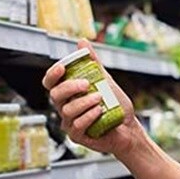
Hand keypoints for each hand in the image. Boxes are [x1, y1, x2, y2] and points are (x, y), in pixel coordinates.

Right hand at [42, 40, 144, 156]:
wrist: (129, 127)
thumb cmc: (115, 105)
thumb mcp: (105, 80)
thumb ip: (93, 63)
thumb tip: (82, 42)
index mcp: (68, 94)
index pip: (50, 83)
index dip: (52, 75)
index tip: (63, 67)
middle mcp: (65, 108)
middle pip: (55, 95)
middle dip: (70, 87)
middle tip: (87, 84)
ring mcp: (69, 123)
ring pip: (67, 110)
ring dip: (84, 102)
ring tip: (100, 98)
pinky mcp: (77, 136)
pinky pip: (77, 125)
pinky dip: (89, 116)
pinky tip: (99, 111)